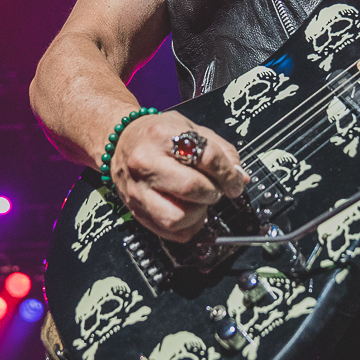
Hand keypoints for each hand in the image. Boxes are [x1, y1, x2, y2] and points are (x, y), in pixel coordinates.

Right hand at [110, 110, 246, 241]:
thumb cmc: (156, 135)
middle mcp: (146, 162)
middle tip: (216, 189)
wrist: (119, 140)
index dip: (228, 174)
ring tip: (199, 201)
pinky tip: (189, 212)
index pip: (206, 157)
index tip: (235, 182)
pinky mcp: (135, 209)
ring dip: (198, 213)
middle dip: (213, 193)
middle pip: (191, 188)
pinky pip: (168, 231)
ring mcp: (138, 189)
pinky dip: (186, 226)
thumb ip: (220, 151)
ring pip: (177, 216)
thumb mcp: (189, 128)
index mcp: (162, 136)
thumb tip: (240, 177)